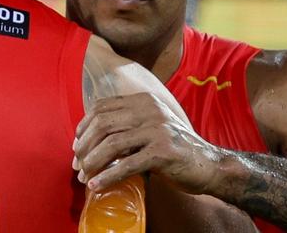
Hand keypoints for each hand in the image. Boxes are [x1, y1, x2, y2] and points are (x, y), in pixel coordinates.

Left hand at [73, 92, 217, 193]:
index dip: (84, 126)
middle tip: (77, 164)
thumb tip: (90, 138)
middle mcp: (150, 110)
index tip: (76, 145)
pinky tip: (97, 185)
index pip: (102, 107)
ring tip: (83, 177)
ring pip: (112, 144)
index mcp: (144, 101)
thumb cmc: (175, 149)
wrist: (210, 165)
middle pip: (103, 124)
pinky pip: (127, 165)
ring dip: (92, 162)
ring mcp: (157, 130)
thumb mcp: (151, 127)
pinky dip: (107, 176)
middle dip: (84, 146)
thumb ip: (128, 125)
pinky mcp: (163, 152)